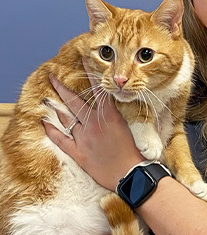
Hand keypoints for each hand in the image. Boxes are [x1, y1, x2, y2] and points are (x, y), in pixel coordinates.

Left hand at [44, 60, 144, 189]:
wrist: (129, 172)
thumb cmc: (132, 150)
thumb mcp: (127, 125)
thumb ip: (115, 112)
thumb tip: (108, 102)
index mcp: (107, 115)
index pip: (97, 90)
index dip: (89, 74)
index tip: (82, 62)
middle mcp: (92, 124)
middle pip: (74, 102)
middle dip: (62, 88)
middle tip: (52, 77)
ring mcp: (83, 138)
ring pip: (66, 118)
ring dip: (56, 106)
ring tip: (47, 97)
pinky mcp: (78, 152)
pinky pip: (61, 139)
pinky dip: (52, 130)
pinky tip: (45, 122)